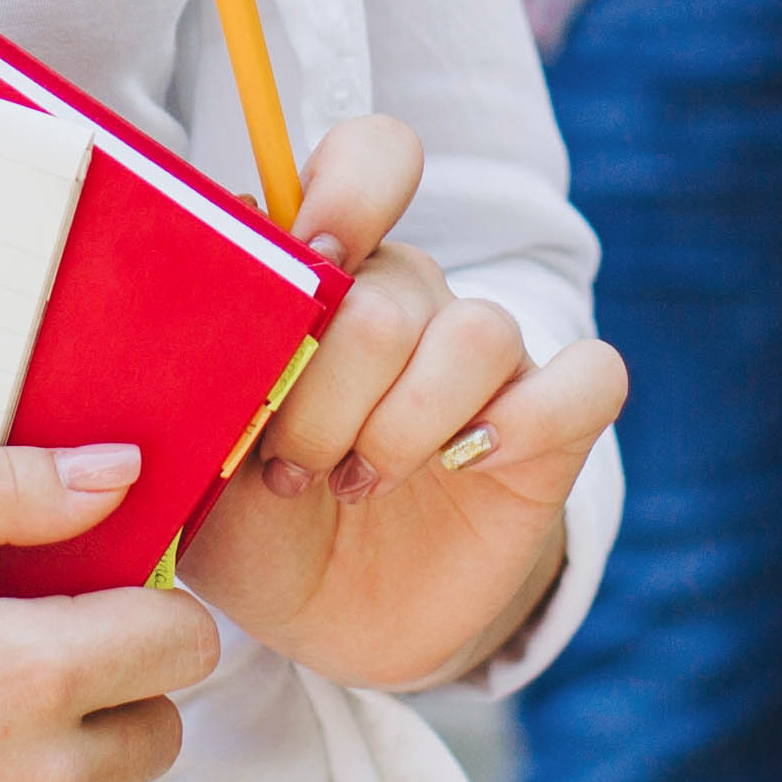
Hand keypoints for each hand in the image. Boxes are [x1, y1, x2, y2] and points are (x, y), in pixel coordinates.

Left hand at [178, 115, 629, 690]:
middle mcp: (410, 299)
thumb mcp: (198, 466)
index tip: (309, 260)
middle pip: (392, 290)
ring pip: (478, 332)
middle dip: (328, 392)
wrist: (332, 620)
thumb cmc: (254, 527)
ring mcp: (486, 361)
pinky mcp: (552, 424)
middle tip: (289, 470)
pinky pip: (589, 377)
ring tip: (356, 485)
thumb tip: (198, 272)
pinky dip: (531, 418)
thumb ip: (192, 380)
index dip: (349, 193)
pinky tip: (467, 464)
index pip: (372, 161)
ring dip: (405, 424)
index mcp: (325, 277)